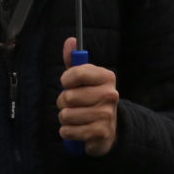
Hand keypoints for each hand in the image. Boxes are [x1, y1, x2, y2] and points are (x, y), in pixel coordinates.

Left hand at [58, 37, 119, 157]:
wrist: (108, 128)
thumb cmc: (90, 98)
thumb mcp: (83, 78)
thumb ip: (73, 60)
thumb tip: (70, 41)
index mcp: (106, 77)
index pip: (77, 73)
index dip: (66, 80)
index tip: (67, 83)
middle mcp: (110, 94)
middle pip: (68, 96)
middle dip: (63, 102)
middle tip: (72, 104)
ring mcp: (107, 115)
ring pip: (66, 115)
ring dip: (65, 118)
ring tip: (75, 117)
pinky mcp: (101, 133)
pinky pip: (69, 131)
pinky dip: (67, 132)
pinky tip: (76, 129)